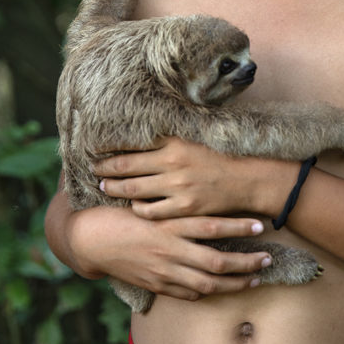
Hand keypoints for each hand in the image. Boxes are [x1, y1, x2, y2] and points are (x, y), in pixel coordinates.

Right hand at [65, 203, 272, 301]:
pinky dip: (208, 292)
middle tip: (269, 258)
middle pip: (216, 261)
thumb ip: (172, 197)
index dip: (237, 227)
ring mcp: (162, 271)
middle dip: (246, 262)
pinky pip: (187, 294)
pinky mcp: (156, 284)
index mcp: (167, 224)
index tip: (260, 224)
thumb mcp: (145, 198)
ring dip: (234, 283)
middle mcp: (168, 250)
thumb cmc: (117, 211)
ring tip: (255, 279)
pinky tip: (222, 289)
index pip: (210, 226)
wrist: (87, 240)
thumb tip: (198, 184)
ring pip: (206, 284)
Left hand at [94, 137, 272, 218]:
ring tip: (105, 188)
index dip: (110, 149)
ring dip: (116, 189)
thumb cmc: (222, 155)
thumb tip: (144, 131)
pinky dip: (138, 209)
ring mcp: (177, 187)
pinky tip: (133, 206)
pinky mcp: (184, 208)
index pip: (132, 145)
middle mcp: (173, 163)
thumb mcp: (195, 137)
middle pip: (126, 168)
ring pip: (134, 191)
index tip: (96, 150)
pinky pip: (151, 211)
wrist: (249, 178)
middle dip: (106, 170)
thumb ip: (170, 136)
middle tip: (93, 170)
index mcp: (174, 142)